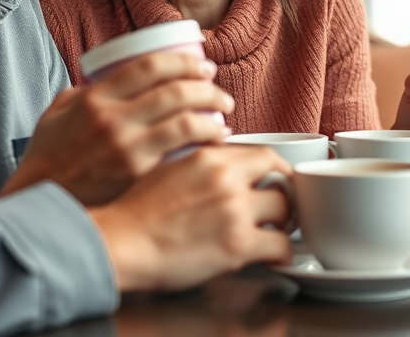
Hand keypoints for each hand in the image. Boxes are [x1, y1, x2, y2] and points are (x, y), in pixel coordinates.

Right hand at [0, 51, 233, 204]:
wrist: (42, 203)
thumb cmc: (49, 160)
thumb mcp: (58, 114)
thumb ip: (83, 94)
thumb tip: (108, 80)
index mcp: (95, 98)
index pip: (149, 66)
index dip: (182, 61)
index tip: (201, 65)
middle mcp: (113, 119)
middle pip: (174, 91)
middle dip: (205, 85)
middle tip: (219, 88)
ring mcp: (127, 148)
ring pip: (185, 121)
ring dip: (213, 115)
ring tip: (224, 115)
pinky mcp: (138, 175)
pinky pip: (182, 152)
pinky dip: (205, 143)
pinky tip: (216, 143)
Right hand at [90, 145, 292, 291]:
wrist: (124, 243)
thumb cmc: (137, 211)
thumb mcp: (170, 168)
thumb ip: (201, 162)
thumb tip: (220, 163)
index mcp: (210, 158)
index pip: (262, 153)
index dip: (274, 168)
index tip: (276, 178)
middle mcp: (226, 179)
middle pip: (280, 176)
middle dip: (284, 192)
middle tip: (281, 206)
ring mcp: (235, 211)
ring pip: (286, 208)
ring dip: (284, 222)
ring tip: (276, 231)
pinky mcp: (238, 245)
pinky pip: (281, 245)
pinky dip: (282, 252)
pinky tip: (273, 256)